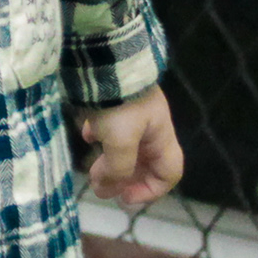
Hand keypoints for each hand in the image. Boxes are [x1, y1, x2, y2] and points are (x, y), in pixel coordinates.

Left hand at [77, 87, 183, 208]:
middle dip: (125, 178)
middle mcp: (151, 128)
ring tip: (92, 169)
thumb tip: (106, 190)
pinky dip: (100, 137)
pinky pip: (110, 128)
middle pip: (146, 163)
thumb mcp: (120, 142)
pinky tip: (87, 134)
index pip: (170, 173)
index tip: (124, 197)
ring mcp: (134, 115)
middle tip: (101, 185)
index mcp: (161, 137)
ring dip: (110, 162)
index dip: (151, 191)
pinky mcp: (115, 104)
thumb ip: (117, 170)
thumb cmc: (119, 105)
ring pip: (126, 148)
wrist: (104, 61)